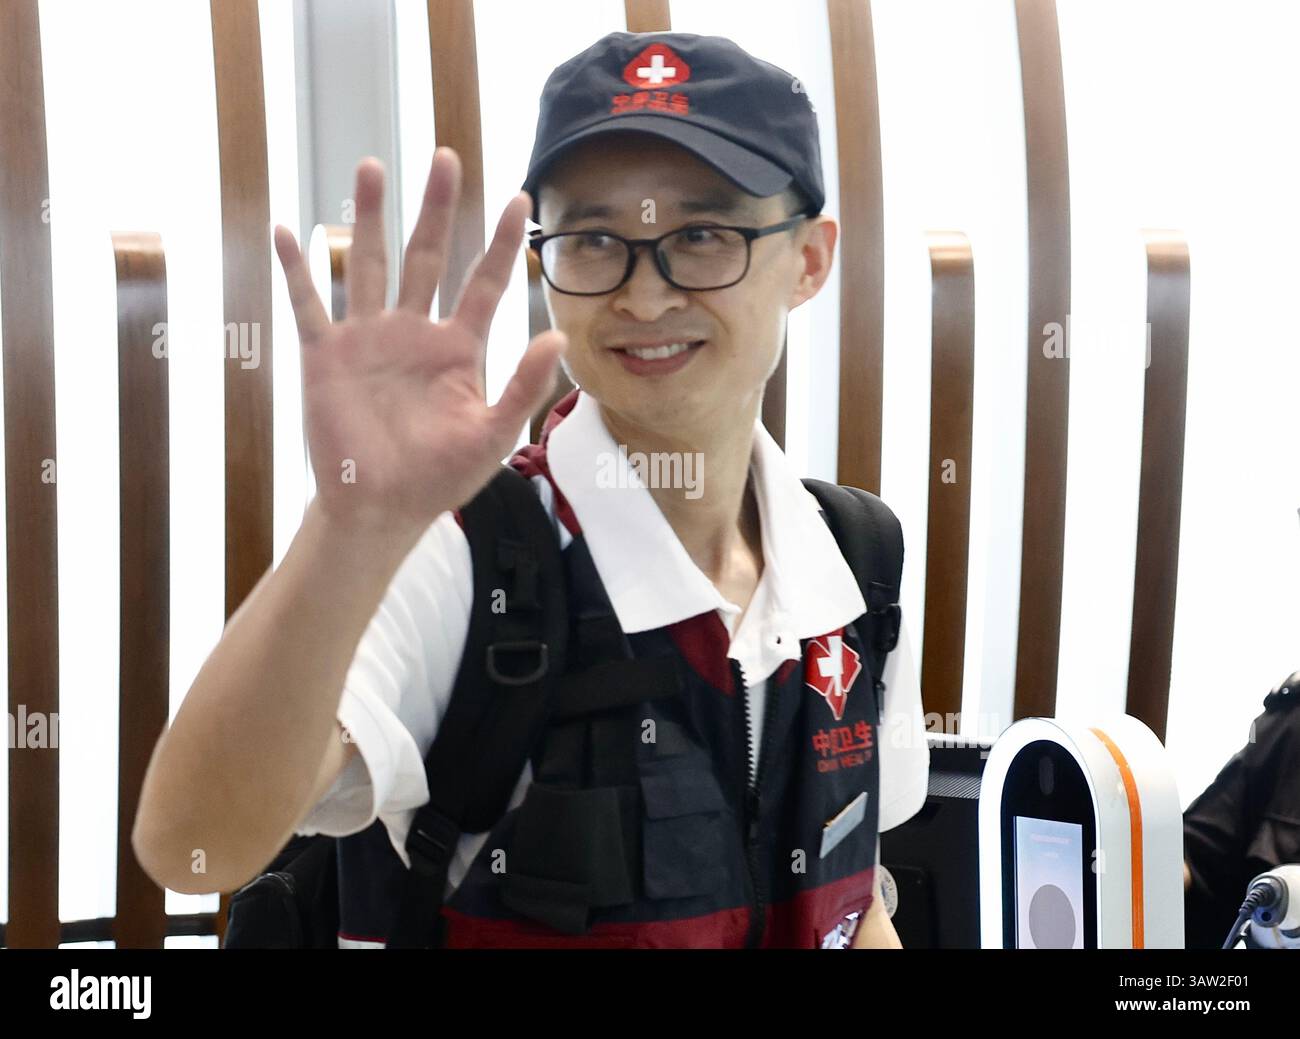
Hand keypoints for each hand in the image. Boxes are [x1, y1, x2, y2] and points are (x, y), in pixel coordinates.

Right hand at [273, 148, 566, 536]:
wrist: (380, 509)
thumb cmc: (439, 478)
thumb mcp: (492, 435)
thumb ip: (523, 387)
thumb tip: (558, 337)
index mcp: (457, 349)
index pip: (483, 283)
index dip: (500, 242)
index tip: (518, 198)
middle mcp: (413, 332)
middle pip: (426, 256)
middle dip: (435, 207)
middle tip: (445, 157)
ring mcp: (368, 340)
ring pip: (369, 264)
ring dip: (370, 217)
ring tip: (372, 165)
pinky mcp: (326, 357)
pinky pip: (310, 306)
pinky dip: (298, 270)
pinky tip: (289, 230)